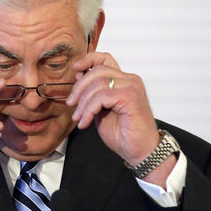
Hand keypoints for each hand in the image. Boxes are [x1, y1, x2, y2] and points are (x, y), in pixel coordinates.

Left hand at [66, 52, 162, 168]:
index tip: (75, 69)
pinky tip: (86, 123)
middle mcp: (130, 80)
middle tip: (71, 105)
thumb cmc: (122, 133)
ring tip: (79, 118)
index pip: (105, 59)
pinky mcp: (130, 97)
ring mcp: (132, 87)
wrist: (139, 151)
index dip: (88, 59)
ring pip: (97, 84)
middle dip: (79, 88)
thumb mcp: (100, 110)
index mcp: (123, 80)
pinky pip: (101, 97)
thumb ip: (92, 93)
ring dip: (82, 103)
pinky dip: (89, 110)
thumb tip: (79, 75)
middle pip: (97, 71)